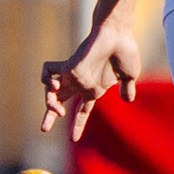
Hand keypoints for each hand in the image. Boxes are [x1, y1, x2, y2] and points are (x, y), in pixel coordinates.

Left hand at [40, 20, 142, 140]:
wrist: (118, 35)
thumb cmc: (125, 53)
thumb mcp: (129, 76)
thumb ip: (126, 89)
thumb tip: (128, 101)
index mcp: (94, 90)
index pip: (83, 111)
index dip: (78, 125)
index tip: (74, 139)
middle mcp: (81, 84)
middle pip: (60, 103)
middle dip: (50, 117)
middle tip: (43, 129)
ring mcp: (73, 75)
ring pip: (51, 92)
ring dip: (50, 104)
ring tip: (58, 112)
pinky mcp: (68, 66)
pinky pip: (47, 73)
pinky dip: (46, 79)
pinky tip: (55, 84)